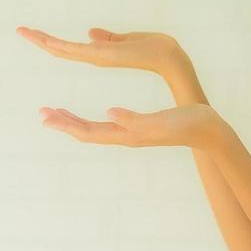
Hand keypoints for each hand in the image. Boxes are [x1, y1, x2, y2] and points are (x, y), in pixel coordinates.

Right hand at [15, 25, 185, 76]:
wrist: (171, 58)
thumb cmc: (157, 48)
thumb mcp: (131, 40)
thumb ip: (111, 38)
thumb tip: (91, 32)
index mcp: (102, 53)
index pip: (72, 47)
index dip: (52, 41)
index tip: (35, 33)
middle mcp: (97, 57)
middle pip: (62, 49)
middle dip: (41, 39)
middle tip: (19, 30)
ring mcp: (99, 57)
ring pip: (64, 49)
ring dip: (44, 40)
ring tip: (23, 31)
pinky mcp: (104, 56)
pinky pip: (76, 50)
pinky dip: (60, 45)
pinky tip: (47, 41)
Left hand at [37, 102, 222, 151]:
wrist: (208, 130)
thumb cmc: (187, 124)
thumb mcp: (159, 121)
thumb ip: (134, 119)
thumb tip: (109, 113)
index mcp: (127, 134)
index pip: (88, 132)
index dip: (65, 125)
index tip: (45, 116)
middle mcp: (126, 136)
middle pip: (87, 133)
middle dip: (63, 123)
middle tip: (42, 113)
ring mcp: (132, 134)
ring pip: (97, 129)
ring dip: (75, 122)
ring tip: (58, 113)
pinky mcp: (139, 128)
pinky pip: (109, 126)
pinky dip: (94, 119)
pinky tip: (96, 114)